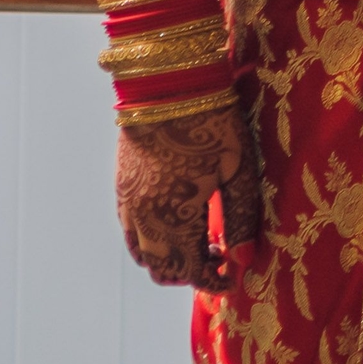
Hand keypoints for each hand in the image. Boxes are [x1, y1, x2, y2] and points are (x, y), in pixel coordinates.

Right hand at [116, 99, 263, 290]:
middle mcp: (143, 218)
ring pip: (142, 253)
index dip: (214, 282)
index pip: (190, 272)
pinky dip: (151, 239)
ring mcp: (127, 202)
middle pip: (162, 269)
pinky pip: (130, 231)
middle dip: (191, 272)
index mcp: (174, 217)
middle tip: (221, 256)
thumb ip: (240, 219)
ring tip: (201, 240)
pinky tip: (177, 219)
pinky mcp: (120, 186)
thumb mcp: (237, 170)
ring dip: (169, 257)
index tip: (235, 277)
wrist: (167, 81)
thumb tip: (242, 261)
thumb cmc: (213, 121)